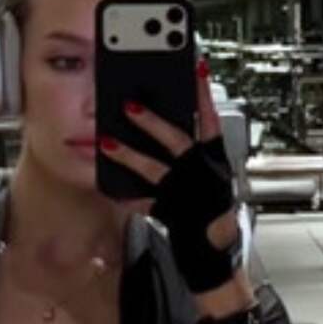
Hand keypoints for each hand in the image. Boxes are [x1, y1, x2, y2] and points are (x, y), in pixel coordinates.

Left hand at [99, 60, 239, 293]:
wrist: (215, 257)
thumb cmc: (210, 212)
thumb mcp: (208, 177)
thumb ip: (193, 152)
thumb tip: (169, 123)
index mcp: (216, 160)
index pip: (211, 120)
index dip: (204, 93)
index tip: (195, 66)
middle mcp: (204, 174)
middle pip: (179, 140)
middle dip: (154, 121)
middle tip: (129, 104)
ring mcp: (188, 194)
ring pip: (157, 169)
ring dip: (130, 153)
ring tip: (106, 141)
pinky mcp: (172, 213)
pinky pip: (144, 199)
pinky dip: (126, 191)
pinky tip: (107, 183)